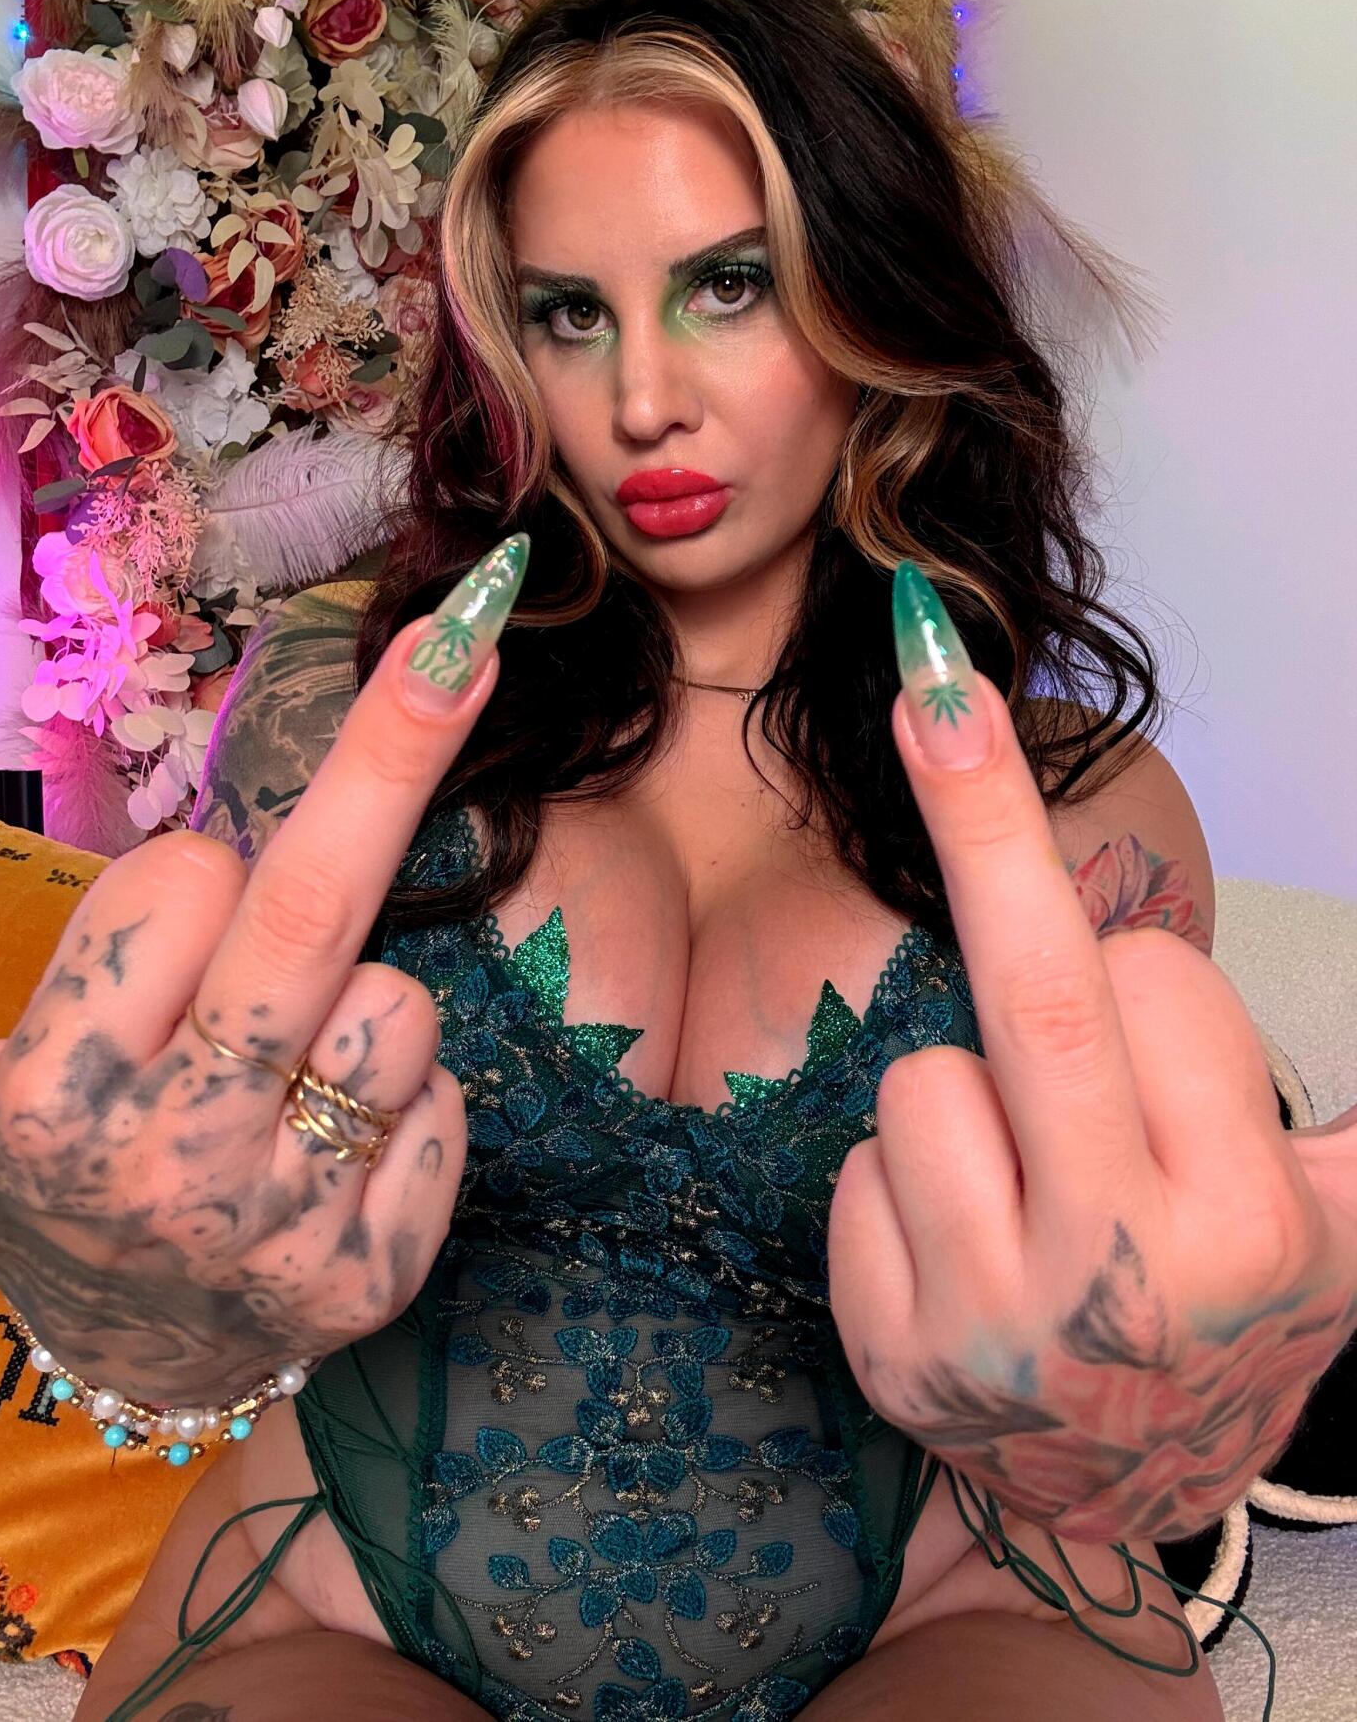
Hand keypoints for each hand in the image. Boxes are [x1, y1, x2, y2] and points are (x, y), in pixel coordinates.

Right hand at [0, 536, 527, 1408]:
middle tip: (461, 642)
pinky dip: (411, 1108)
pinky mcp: (370, 1278)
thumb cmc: (92, 1160)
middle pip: (309, 910)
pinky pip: (445, 1109)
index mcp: (48, 1096)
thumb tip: (238, 842)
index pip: (181, 883)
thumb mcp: (36, 1061)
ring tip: (299, 1081)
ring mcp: (273, 1229)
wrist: (130, 1359)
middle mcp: (158, 1162)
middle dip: (392, 754)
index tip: (198, 917)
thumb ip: (125, 955)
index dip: (205, 879)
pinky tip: (343, 1156)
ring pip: (398, 1009)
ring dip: (368, 1008)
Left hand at [828, 562, 1356, 1544]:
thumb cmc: (1226, 1320)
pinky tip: (959, 1248)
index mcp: (1248, 1224)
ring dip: (965, 1096)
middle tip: (924, 674)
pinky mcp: (888, 1347)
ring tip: (1025, 1189)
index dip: (1139, 979)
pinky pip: (862, 1165)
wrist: (1113, 1499)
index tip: (1145, 1027)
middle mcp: (1122, 1276)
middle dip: (980, 810)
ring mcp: (993, 1320)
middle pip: (1037, 993)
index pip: (1155, 984)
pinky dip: (901, 1178)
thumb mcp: (1339, 1230)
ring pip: (922, 1077)